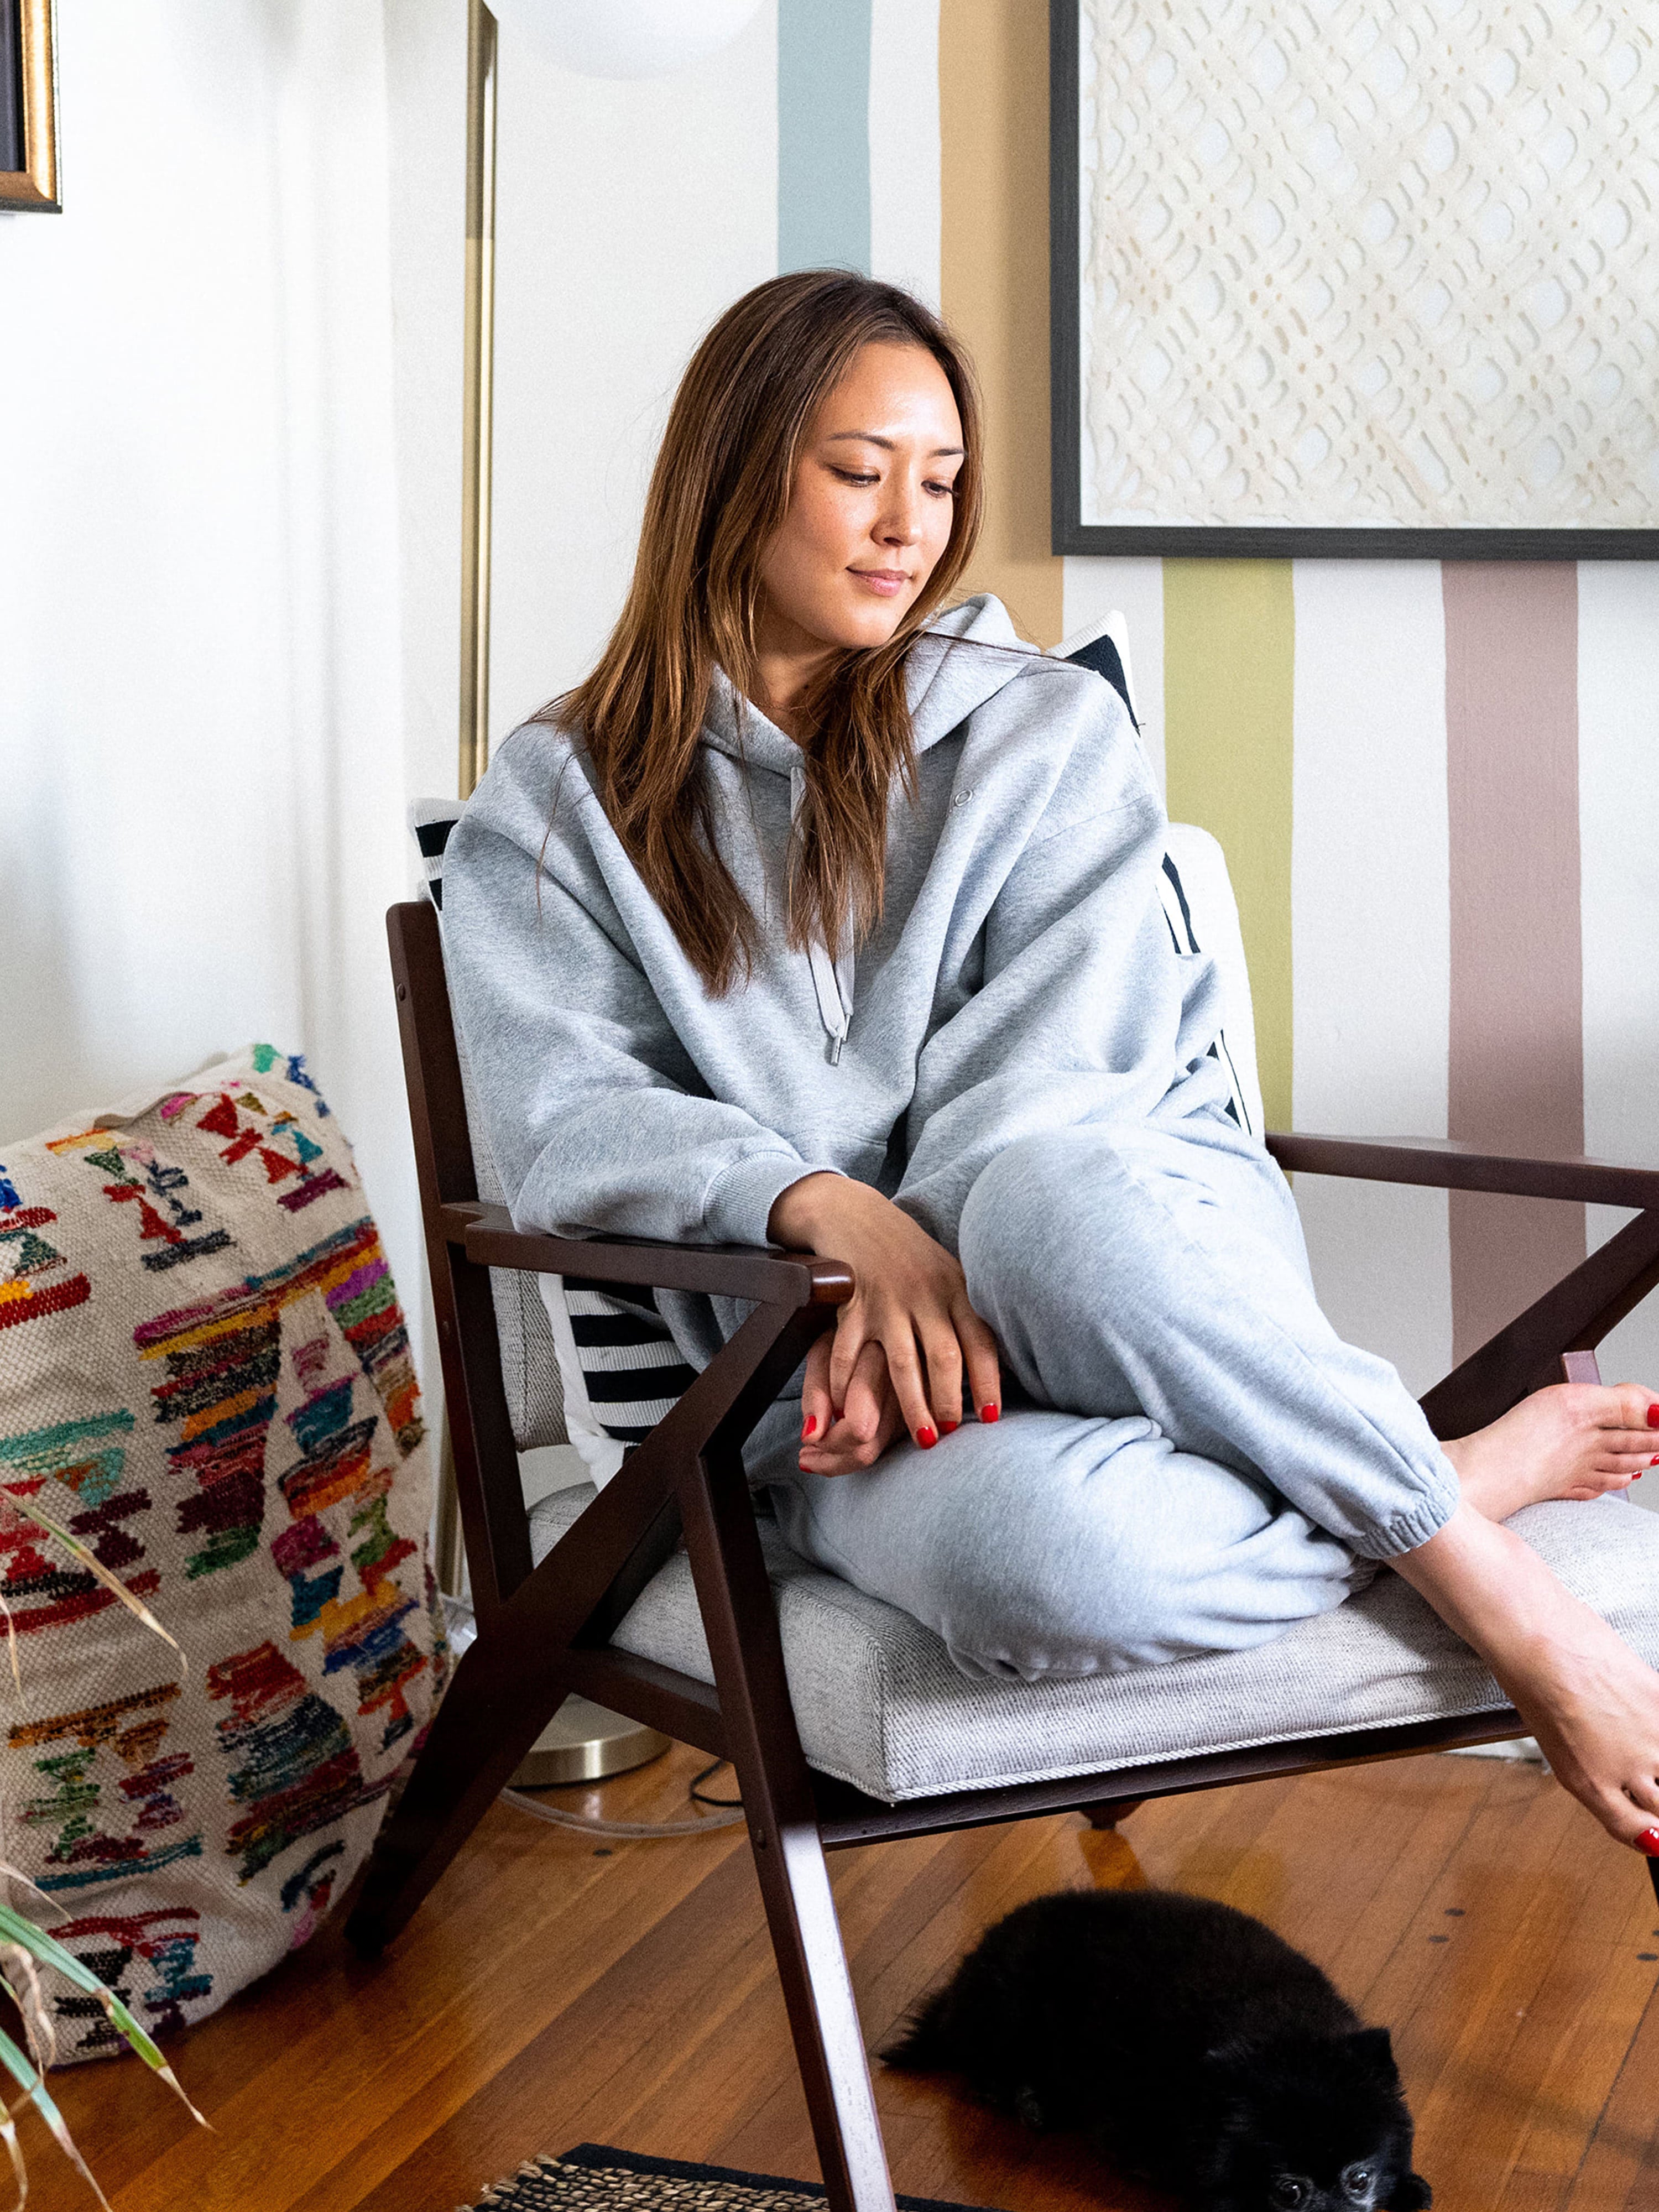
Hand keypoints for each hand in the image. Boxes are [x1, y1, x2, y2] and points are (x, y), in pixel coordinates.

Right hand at [768, 1172, 1001, 1459]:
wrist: (853, 1212)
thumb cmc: (909, 1253)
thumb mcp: (949, 1274)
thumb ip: (969, 1313)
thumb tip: (1002, 1364)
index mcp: (955, 1288)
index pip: (979, 1340)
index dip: (988, 1380)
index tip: (992, 1418)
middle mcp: (925, 1295)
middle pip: (944, 1357)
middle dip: (949, 1402)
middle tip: (952, 1438)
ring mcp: (887, 1300)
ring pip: (903, 1363)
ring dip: (913, 1406)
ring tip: (924, 1440)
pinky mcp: (851, 1304)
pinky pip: (850, 1354)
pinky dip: (850, 1387)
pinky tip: (853, 1414)